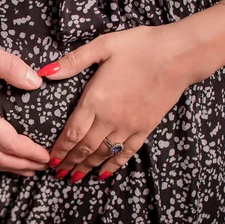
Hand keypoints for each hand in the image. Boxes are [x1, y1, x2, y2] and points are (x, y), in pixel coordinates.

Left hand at [41, 25, 194, 181]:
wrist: (179, 54)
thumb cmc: (140, 46)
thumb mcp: (102, 46)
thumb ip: (73, 61)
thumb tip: (45, 72)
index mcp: (95, 100)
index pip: (72, 132)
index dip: (60, 148)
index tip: (50, 159)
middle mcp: (110, 118)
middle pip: (85, 148)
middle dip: (69, 162)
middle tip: (58, 173)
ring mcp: (129, 125)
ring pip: (103, 153)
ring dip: (87, 167)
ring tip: (75, 177)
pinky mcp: (146, 128)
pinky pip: (126, 152)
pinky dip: (113, 165)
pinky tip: (104, 174)